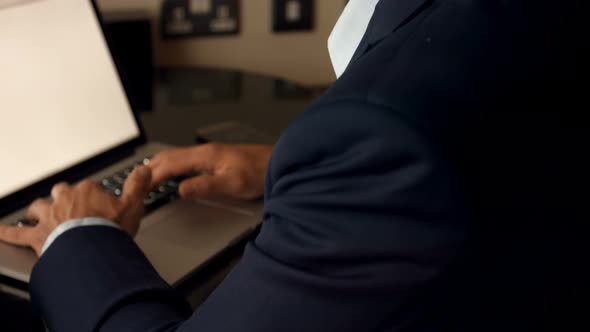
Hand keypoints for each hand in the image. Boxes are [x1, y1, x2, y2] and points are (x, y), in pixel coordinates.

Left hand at [0, 166, 151, 255]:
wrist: (93, 250)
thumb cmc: (111, 229)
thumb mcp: (133, 205)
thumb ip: (137, 185)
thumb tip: (144, 168)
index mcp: (86, 190)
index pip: (89, 187)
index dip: (94, 197)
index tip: (101, 207)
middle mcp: (64, 199)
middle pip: (60, 192)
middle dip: (63, 198)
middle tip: (70, 207)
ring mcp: (49, 216)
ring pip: (38, 207)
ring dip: (39, 210)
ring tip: (39, 215)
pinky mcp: (37, 235)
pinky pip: (17, 232)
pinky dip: (7, 231)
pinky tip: (0, 230)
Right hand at [150, 143, 272, 200]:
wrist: (276, 164)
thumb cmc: (258, 173)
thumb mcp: (232, 184)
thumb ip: (205, 186)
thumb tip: (180, 189)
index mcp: (205, 155)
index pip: (171, 164)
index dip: (153, 176)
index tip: (140, 187)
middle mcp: (204, 151)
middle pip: (169, 156)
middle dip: (151, 169)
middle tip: (137, 184)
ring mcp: (209, 153)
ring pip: (176, 156)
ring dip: (160, 166)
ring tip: (147, 177)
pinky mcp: (214, 157)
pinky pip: (185, 159)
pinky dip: (171, 166)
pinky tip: (172, 173)